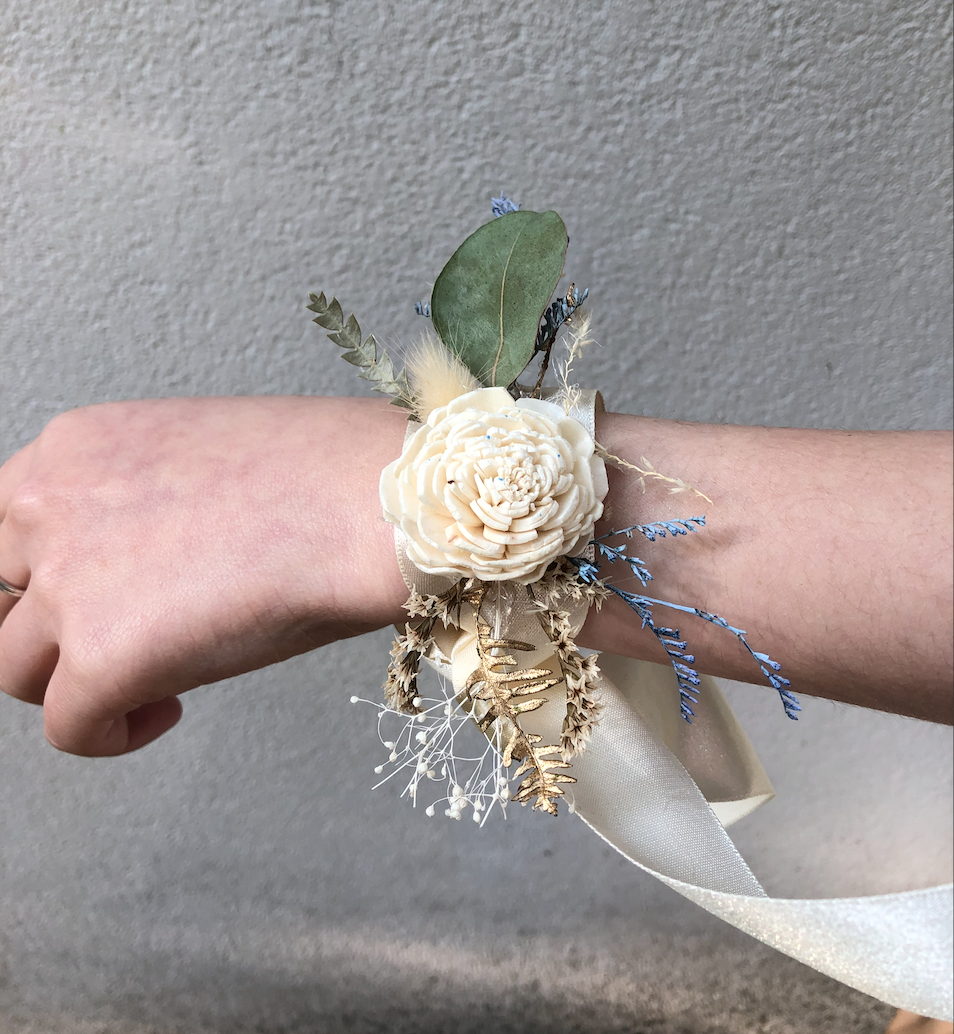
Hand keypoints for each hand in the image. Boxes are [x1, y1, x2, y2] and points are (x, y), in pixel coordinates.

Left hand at [0, 396, 408, 755]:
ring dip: (76, 684)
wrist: (368, 501)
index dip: (43, 572)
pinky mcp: (104, 656)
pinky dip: (111, 733)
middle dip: (48, 629)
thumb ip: (144, 504)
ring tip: (150, 685)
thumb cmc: (325, 473)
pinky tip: (165, 712)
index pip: (7, 524)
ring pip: (17, 668)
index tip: (89, 596)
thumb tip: (149, 565)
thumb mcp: (202, 459)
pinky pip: (68, 726)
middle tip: (105, 645)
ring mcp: (70, 582)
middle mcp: (51, 506)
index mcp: (77, 446)